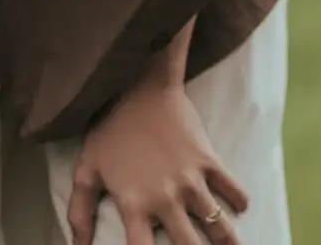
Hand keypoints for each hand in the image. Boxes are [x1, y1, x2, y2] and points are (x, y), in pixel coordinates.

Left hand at [68, 82, 248, 244]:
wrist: (139, 90)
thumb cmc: (109, 131)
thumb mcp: (86, 173)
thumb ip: (79, 215)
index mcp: (134, 205)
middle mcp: (165, 198)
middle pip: (188, 244)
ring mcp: (190, 179)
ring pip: (215, 220)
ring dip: (227, 239)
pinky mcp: (208, 159)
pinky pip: (230, 186)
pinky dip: (238, 199)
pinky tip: (241, 208)